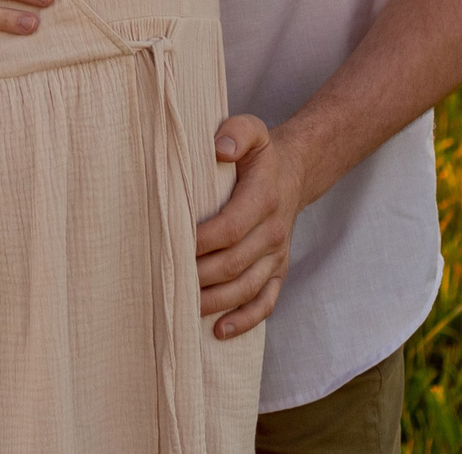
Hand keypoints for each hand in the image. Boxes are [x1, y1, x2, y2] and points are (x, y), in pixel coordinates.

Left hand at [195, 114, 306, 338]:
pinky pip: (266, 303)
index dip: (201, 242)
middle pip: (234, 264)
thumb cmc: (261, 154)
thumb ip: (235, 133)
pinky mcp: (278, 272)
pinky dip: (245, 321)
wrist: (295, 174)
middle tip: (166, 281)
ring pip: (247, 288)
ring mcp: (277, 256)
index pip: (230, 228)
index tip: (173, 246)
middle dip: (199, 276)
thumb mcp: (252, 130)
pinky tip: (219, 331)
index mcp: (264, 198)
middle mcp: (273, 232)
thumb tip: (218, 149)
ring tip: (183, 308)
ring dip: (215, 302)